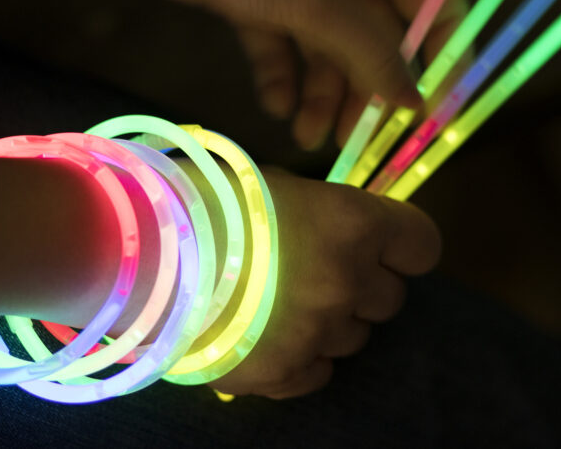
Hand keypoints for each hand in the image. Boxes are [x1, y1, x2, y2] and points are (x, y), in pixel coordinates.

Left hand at [100, 0, 467, 149]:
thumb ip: (371, 54)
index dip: (441, 60)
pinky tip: (275, 107)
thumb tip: (415, 101)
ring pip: (327, 51)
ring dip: (320, 94)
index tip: (433, 115)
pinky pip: (282, 48)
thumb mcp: (318, 2)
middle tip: (359, 142)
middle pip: (378, 39)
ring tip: (307, 137)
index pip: (437, 6)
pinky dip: (280, 78)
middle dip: (367, 90)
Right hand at [209, 167, 439, 398]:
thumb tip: (340, 231)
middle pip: (389, 298)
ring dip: (328, 320)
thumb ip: (321, 213)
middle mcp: (347, 282)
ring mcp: (317, 333)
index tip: (382, 246)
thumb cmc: (203, 199)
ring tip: (276, 301)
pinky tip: (264, 333)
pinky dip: (301, 356)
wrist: (138, 253)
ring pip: (353, 337)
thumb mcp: (274, 186)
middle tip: (313, 270)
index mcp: (352, 224)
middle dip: (360, 284)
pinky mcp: (283, 374)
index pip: (422, 245)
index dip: (403, 245)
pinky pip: (318, 373)